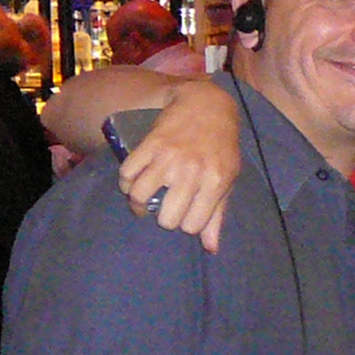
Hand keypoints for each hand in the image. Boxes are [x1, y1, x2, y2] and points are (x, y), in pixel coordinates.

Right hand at [117, 80, 240, 252]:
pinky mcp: (150, 145)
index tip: (185, 215)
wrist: (206, 105)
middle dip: (163, 218)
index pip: (192, 226)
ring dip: (138, 203)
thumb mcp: (228, 178)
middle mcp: (191, 172)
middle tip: (164, 207)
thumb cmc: (220, 147)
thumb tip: (210, 248)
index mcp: (214, 182)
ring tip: (143, 199)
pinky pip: (127, 173)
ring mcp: (169, 158)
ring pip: (140, 196)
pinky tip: (133, 181)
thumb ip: (217, 214)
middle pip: (166, 219)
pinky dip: (126, 182)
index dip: (186, 224)